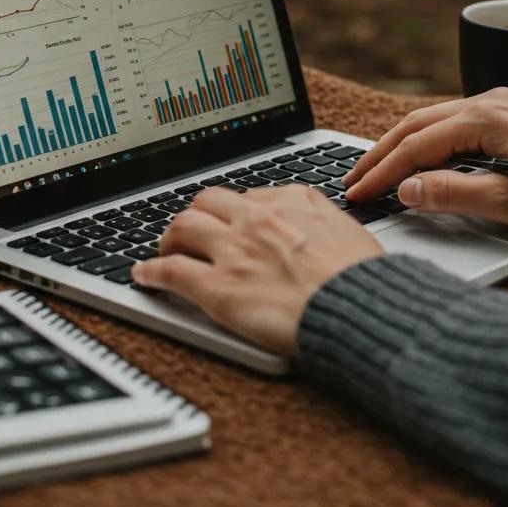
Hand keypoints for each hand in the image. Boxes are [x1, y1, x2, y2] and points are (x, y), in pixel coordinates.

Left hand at [131, 185, 382, 355]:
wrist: (361, 310)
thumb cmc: (363, 280)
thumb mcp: (348, 230)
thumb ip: (320, 219)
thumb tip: (310, 223)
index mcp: (293, 200)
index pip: (248, 196)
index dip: (232, 211)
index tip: (228, 220)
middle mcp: (259, 217)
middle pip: (208, 201)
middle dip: (197, 215)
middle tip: (193, 231)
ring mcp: (235, 250)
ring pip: (183, 227)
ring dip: (170, 237)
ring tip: (166, 248)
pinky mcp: (218, 287)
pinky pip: (171, 271)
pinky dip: (151, 271)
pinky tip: (144, 275)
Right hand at [344, 87, 507, 232]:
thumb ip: (453, 194)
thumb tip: (406, 190)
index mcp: (484, 118)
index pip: (416, 146)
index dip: (382, 173)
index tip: (357, 194)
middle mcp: (488, 101)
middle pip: (416, 124)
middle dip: (380, 154)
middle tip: (352, 180)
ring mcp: (500, 103)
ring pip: (433, 119)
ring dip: (401, 144)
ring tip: (375, 169)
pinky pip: (453, 121)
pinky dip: (426, 139)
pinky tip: (419, 155)